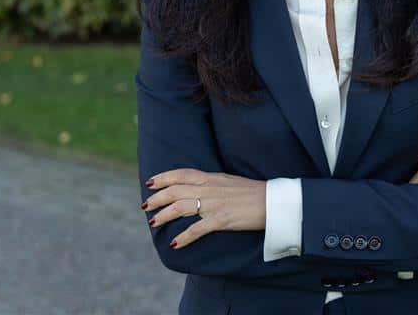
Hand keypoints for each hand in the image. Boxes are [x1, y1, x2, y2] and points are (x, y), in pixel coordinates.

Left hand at [142, 169, 265, 248]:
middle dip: (157, 198)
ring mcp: (214, 204)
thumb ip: (212, 184)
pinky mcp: (221, 219)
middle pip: (176, 190)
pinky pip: (197, 229)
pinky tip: (175, 244)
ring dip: (164, 215)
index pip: (182, 174)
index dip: (164, 177)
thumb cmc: (253, 192)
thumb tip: (198, 188)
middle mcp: (210, 188)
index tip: (150, 183)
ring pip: (181, 207)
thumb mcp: (229, 182)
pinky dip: (184, 237)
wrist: (272, 201)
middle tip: (145, 206)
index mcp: (212, 177)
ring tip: (153, 222)